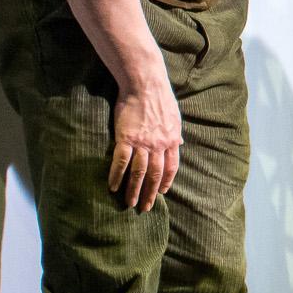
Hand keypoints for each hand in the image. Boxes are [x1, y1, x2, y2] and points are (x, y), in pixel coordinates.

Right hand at [110, 81, 181, 211]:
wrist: (145, 84)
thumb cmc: (159, 98)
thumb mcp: (174, 116)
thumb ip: (174, 133)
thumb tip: (179, 143)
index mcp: (171, 140)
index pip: (171, 167)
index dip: (166, 182)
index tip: (162, 192)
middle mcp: (159, 145)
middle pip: (155, 174)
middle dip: (151, 193)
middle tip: (145, 208)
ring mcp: (142, 143)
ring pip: (139, 173)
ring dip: (134, 190)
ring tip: (130, 203)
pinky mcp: (125, 139)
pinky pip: (121, 162)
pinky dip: (117, 176)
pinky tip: (113, 187)